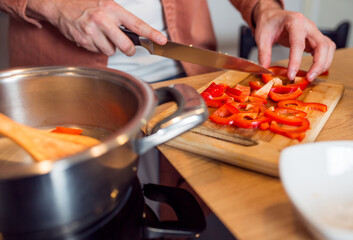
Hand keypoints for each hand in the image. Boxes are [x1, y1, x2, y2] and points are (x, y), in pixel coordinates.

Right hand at [26, 0, 167, 55]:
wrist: (59, 4)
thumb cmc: (85, 3)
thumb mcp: (106, 4)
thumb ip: (120, 18)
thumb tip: (136, 32)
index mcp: (112, 9)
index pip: (137, 24)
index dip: (152, 34)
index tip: (162, 40)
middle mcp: (103, 20)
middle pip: (125, 46)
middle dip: (128, 50)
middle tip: (127, 48)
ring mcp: (92, 32)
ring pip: (111, 51)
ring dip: (109, 47)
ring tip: (102, 36)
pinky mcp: (84, 41)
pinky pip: (97, 52)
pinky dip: (97, 47)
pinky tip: (91, 37)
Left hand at [253, 1, 335, 80]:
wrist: (273, 16)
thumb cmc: (269, 24)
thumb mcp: (261, 37)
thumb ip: (263, 53)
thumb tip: (265, 70)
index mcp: (294, 21)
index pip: (298, 44)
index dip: (295, 61)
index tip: (291, 75)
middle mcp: (308, 25)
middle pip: (321, 45)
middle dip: (318, 64)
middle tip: (309, 78)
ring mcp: (313, 31)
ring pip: (328, 47)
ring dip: (324, 63)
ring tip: (312, 76)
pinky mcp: (315, 38)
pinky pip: (327, 48)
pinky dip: (324, 60)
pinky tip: (316, 70)